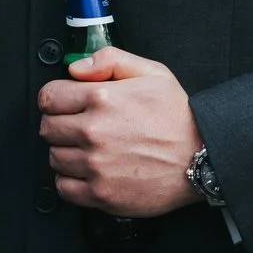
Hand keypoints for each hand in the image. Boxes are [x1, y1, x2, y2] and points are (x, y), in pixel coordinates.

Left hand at [38, 46, 201, 216]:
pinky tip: (89, 171)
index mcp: (101, 98)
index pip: (48, 98)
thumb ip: (110, 60)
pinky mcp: (102, 193)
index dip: (56, 100)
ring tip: (90, 150)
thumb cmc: (180, 118)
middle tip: (80, 128)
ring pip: (54, 157)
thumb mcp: (152, 73)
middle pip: (47, 128)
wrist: (205, 158)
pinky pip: (64, 187)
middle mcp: (94, 131)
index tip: (66, 105)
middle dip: (60, 125)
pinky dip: (71, 181)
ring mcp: (96, 164)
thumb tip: (75, 67)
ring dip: (66, 152)